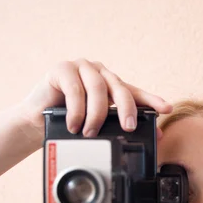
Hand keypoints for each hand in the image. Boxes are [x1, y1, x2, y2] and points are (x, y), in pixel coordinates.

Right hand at [18, 59, 171, 139]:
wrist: (36, 121)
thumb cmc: (68, 121)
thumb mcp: (98, 126)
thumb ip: (121, 126)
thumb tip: (156, 135)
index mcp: (110, 85)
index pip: (135, 92)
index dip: (151, 100)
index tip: (166, 109)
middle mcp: (98, 73)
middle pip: (119, 88)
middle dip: (127, 109)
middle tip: (128, 127)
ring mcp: (80, 67)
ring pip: (97, 88)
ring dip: (96, 114)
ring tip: (89, 132)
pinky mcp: (61, 68)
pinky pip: (75, 88)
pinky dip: (76, 110)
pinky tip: (74, 124)